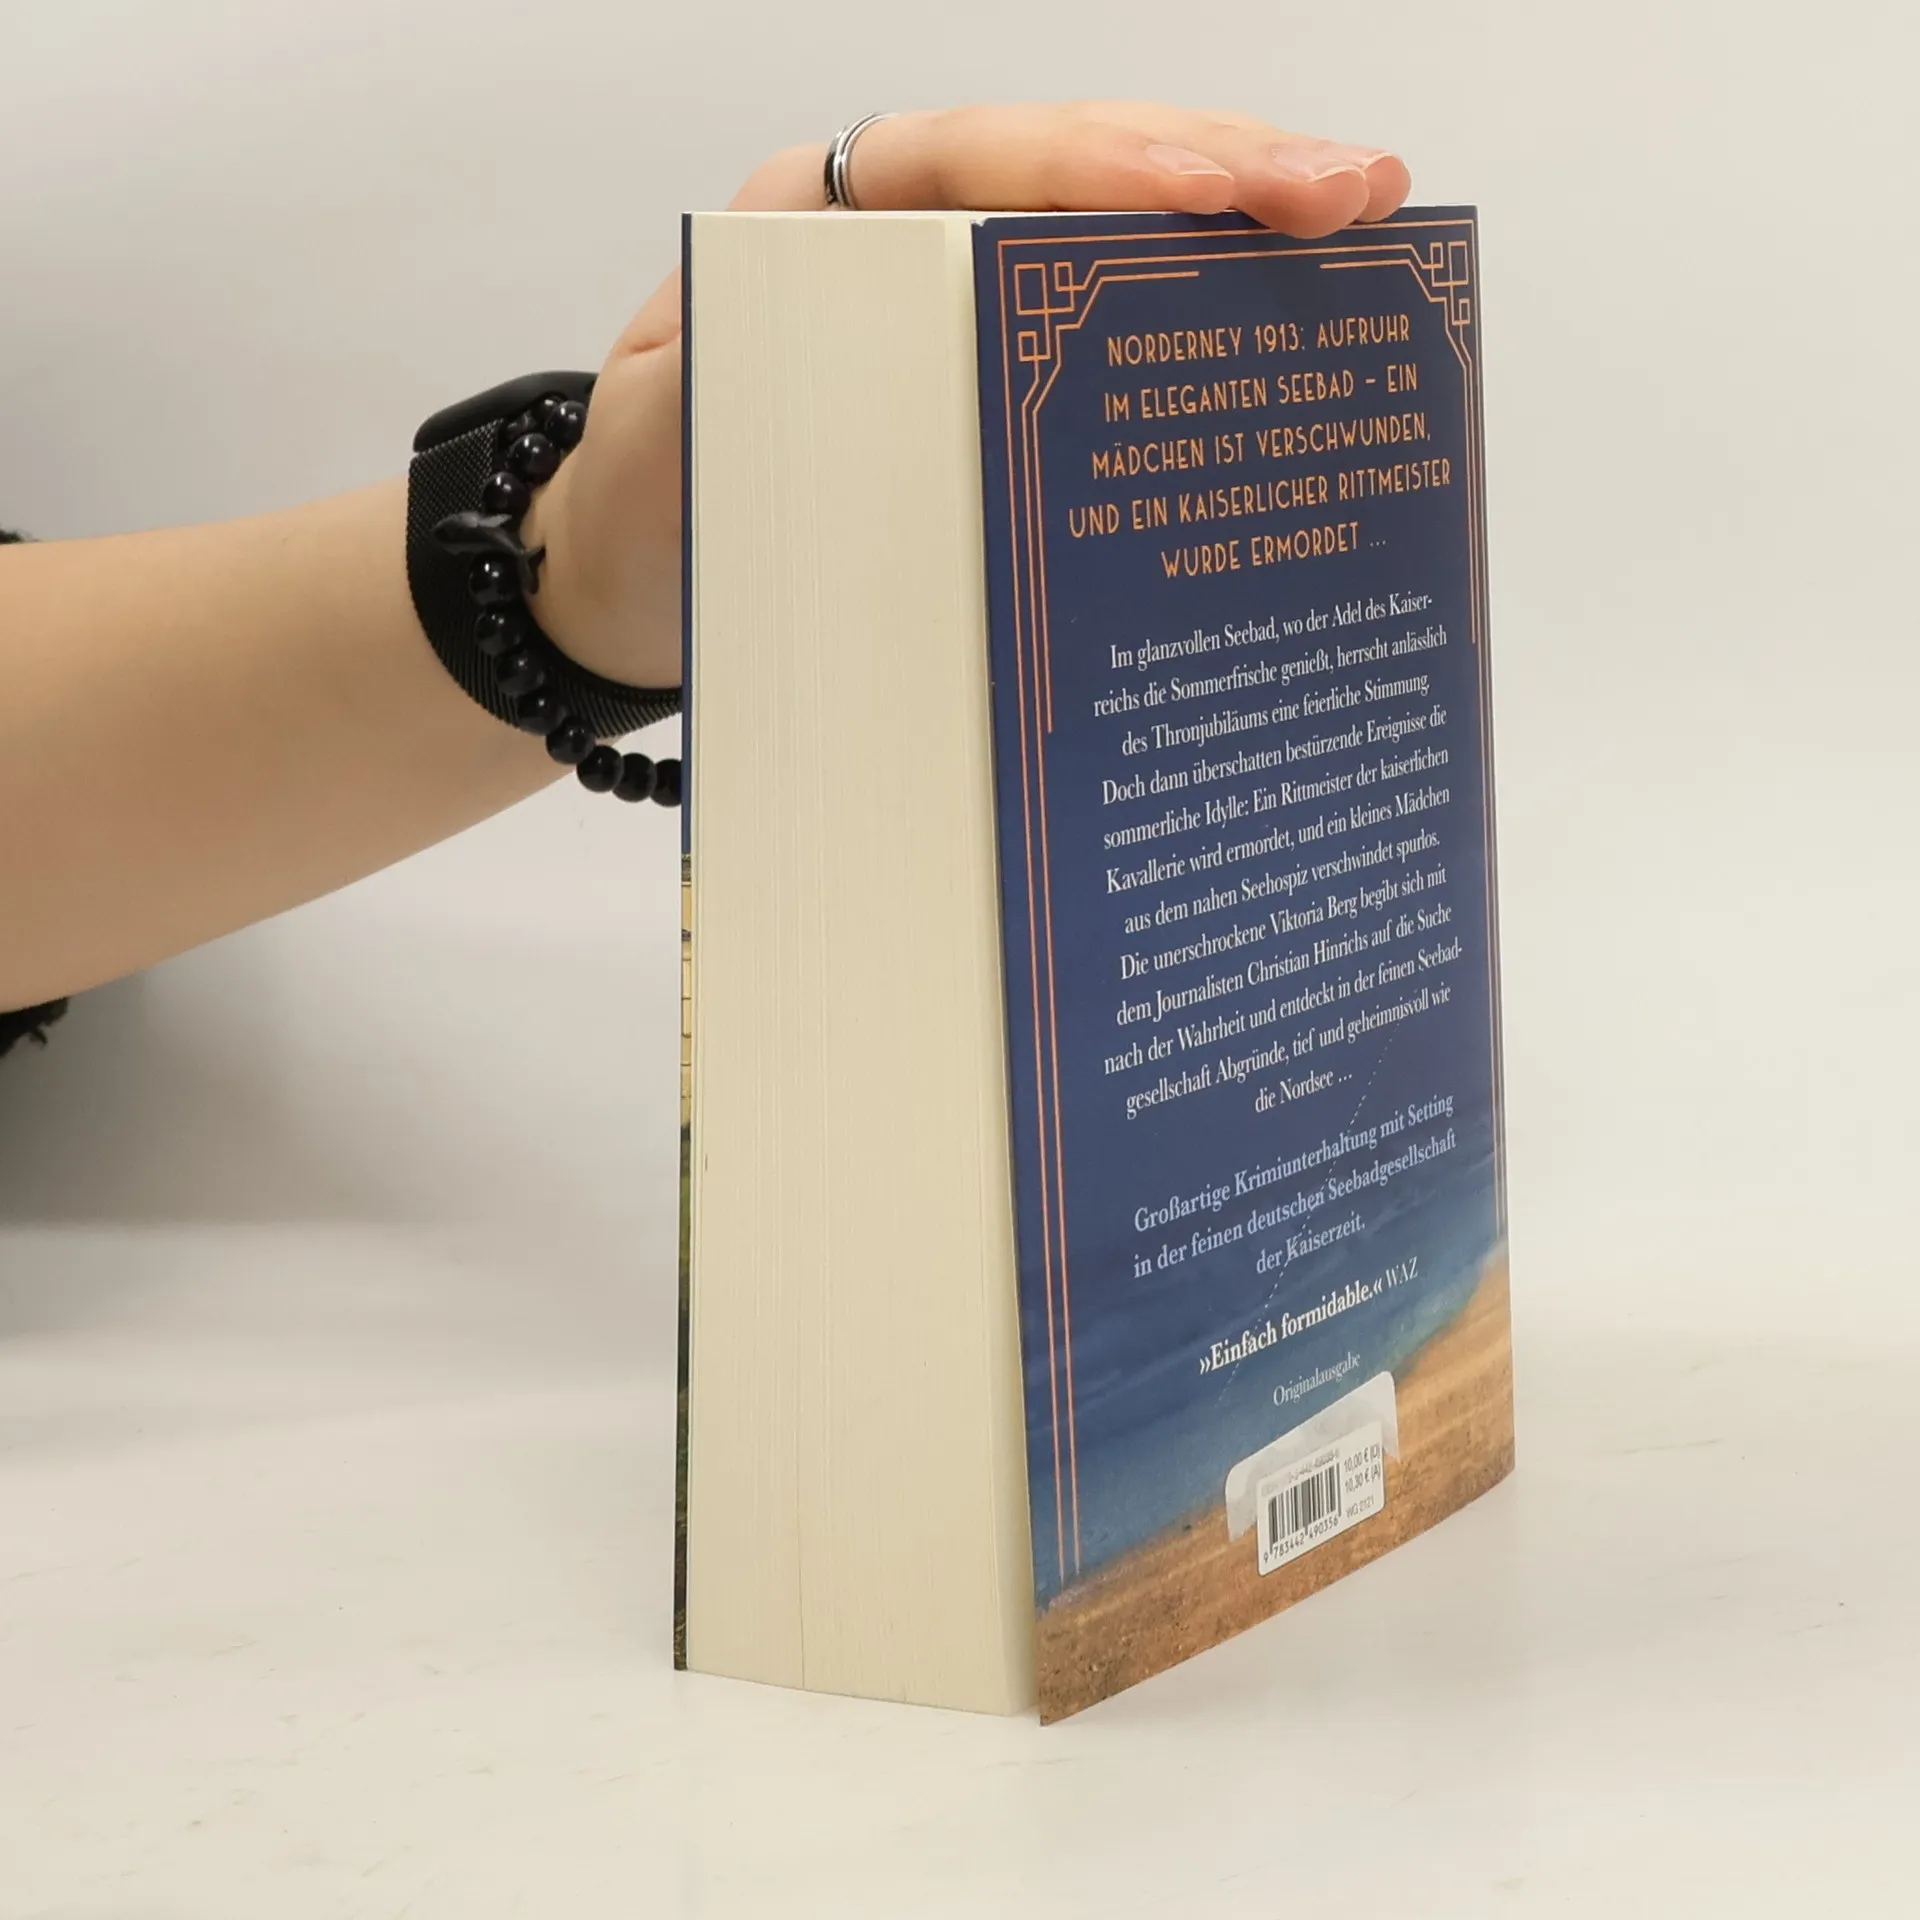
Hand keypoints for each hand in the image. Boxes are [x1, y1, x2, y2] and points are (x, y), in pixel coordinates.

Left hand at [525, 103, 1410, 690]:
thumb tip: (895, 355)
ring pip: (1105, 227)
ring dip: (1233, 220)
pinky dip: (1192, 306)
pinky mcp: (990, 374)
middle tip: (1354, 191)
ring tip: (1358, 218)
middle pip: (1069, 165)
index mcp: (819, 223)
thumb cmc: (648, 510)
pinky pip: (1100, 315)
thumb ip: (751, 380)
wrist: (626, 580)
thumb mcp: (672, 440)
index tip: (1217, 193)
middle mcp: (899, 236)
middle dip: (1217, 166)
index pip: (974, 157)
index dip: (1099, 165)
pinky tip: (1281, 308)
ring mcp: (954, 299)